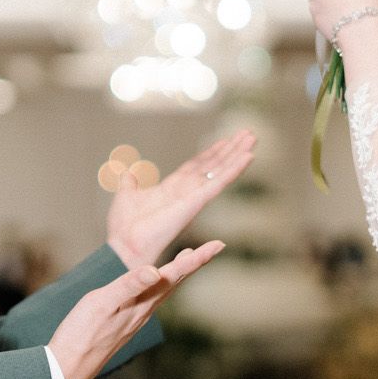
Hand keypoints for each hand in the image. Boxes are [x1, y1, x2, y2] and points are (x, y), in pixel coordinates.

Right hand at [49, 242, 224, 378]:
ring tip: (187, 260)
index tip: (219, 244)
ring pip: (162, 293)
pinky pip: (149, 302)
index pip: (174, 275)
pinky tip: (153, 289)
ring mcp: (133, 321)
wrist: (66, 371)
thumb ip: (128, 286)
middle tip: (212, 248)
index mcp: (141, 304)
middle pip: (174, 283)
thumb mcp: (101, 304)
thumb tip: (157, 271)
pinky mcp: (122, 327)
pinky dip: (158, 287)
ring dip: (177, 275)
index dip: (197, 258)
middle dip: (192, 264)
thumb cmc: (79, 336)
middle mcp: (142, 313)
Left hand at [105, 131, 254, 268]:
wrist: (124, 246)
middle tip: (248, 133)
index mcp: (173, 189)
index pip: (197, 166)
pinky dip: (234, 169)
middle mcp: (187, 191)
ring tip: (253, 138)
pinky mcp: (196, 202)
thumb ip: (129, 184)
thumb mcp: (126, 196)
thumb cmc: (124, 228)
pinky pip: (219, 183)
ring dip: (237, 154)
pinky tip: (248, 156)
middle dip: (230, 149)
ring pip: (220, 171)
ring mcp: (194, 197)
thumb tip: (127, 173)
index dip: (211, 152)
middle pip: (213, 165)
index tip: (225, 140)